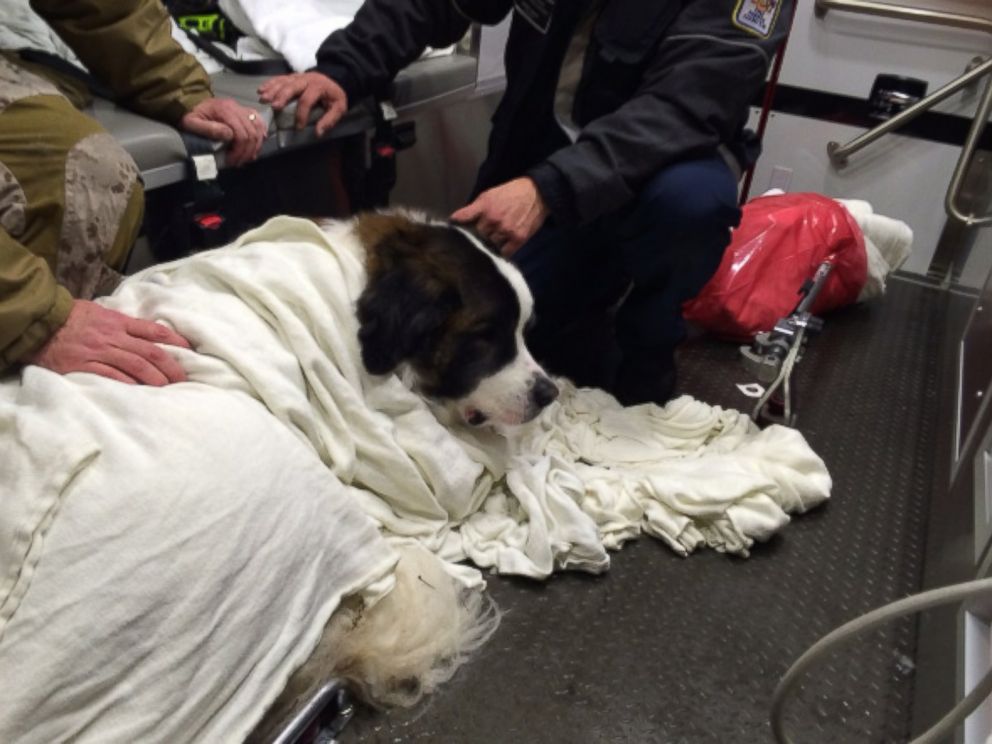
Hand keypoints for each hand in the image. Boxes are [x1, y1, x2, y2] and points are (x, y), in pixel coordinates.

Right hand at [27, 299, 191, 385]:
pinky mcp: (84, 365)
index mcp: (119, 322)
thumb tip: (146, 332)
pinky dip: (128, 383)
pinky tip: (140, 391)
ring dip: (154, 378)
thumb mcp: (101, 312)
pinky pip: (111, 375)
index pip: (154, 331)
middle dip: (171, 366)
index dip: (175, 340)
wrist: (41, 322)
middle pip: (150, 352)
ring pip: (135, 365)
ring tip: (167, 388)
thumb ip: (122, 323)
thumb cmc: (72, 316)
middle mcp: (113, 337)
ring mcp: (99, 351)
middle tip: (183, 378)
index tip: (190, 350)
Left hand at [180, 97, 266, 165]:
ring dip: (255, 146)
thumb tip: (228, 135)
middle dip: (247, 151)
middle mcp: (236, 108)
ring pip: (258, 128)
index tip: (231, 161)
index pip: (241, 134)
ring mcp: (242, 108)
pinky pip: (259, 122)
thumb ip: (209, 129)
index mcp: (224, 110)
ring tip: (247, 156)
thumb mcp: (192, 122)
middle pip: (252, 133)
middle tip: (238, 162)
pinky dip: (261, 134)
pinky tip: (256, 144)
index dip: (239, 151)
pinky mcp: (245, 111)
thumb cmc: (191, 114)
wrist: (192, 101)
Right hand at [258, 72, 347, 136]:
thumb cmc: (334, 97)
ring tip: (263, 99)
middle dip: (282, 96)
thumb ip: (329, 120)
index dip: (302, 114)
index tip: (298, 127)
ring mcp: (298, 77)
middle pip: (292, 87)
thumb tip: (318, 133)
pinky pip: (279, 79)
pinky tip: (261, 90)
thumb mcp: (339, 108)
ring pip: (283, 82)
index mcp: (319, 87)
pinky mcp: (292, 77)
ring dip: (272, 90)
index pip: (307, 100)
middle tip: (274, 106)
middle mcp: (307, 79)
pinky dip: (269, 84)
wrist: (335, 79)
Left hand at [450, 178, 548, 257]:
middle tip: (483, 233)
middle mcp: (494, 220)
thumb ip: (471, 209)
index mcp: (485, 207)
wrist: (536, 194)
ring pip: (490, 245)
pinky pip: (505, 252)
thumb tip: (454, 219)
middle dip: (479, 235)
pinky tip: (502, 245)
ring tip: (495, 237)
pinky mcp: (518, 239)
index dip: (459, 227)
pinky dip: (502, 251)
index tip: (456, 232)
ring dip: (491, 243)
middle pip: (478, 236)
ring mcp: (506, 231)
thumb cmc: (511, 193)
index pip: (464, 221)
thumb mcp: (488, 195)